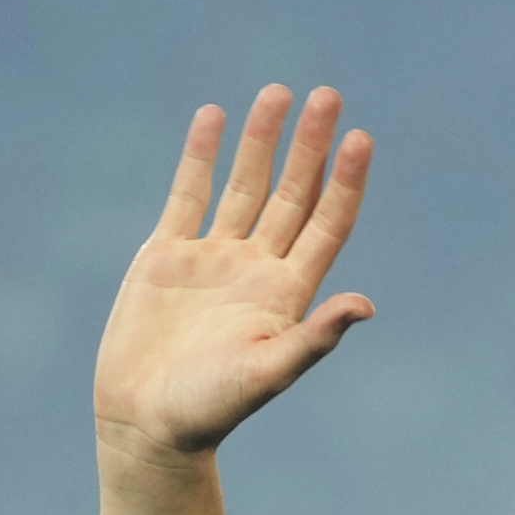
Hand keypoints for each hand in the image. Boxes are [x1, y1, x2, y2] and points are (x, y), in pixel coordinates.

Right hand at [94, 86, 372, 460]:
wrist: (148, 421)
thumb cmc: (212, 408)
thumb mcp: (270, 371)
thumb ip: (316, 336)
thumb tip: (366, 306)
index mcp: (288, 293)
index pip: (326, 223)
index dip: (346, 182)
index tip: (362, 138)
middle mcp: (257, 268)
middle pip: (292, 193)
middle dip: (310, 146)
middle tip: (329, 96)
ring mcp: (213, 258)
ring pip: (244, 185)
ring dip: (261, 141)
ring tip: (277, 93)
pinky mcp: (167, 254)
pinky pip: (187, 193)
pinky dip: (200, 155)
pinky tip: (214, 117)